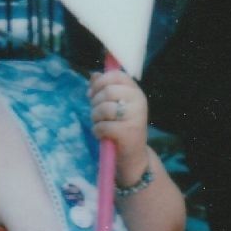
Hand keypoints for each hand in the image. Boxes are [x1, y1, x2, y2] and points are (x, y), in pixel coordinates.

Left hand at [88, 70, 149, 187]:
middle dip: (95, 102)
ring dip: (95, 117)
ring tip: (99, 124)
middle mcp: (139, 101)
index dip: (99, 82)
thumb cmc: (121, 127)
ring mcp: (136, 117)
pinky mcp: (128, 132)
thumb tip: (94, 75)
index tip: (91, 93)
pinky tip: (101, 135)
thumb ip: (104, 89)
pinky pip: (103, 125)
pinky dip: (97, 131)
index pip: (116, 75)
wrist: (133, 156)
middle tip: (96, 113)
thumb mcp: (114, 105)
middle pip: (108, 91)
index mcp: (136, 92)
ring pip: (104, 108)